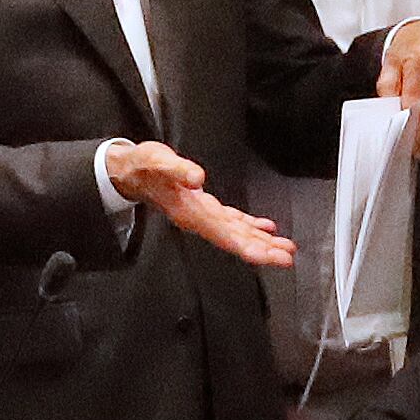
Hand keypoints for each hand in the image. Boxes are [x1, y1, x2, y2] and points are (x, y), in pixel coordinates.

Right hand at [109, 141, 296, 269]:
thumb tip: (197, 177)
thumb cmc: (144, 168)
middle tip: (286, 257)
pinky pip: (233, 222)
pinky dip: (251, 226)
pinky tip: (266, 228)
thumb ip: (178, 169)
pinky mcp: (207, 209)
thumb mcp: (158, 161)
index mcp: (190, 213)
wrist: (132, 172)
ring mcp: (204, 217)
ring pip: (238, 234)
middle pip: (235, 241)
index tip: (267, 255)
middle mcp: (200, 220)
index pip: (224, 235)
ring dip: (261, 242)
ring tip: (284, 249)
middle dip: (262, 250)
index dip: (246, 247)